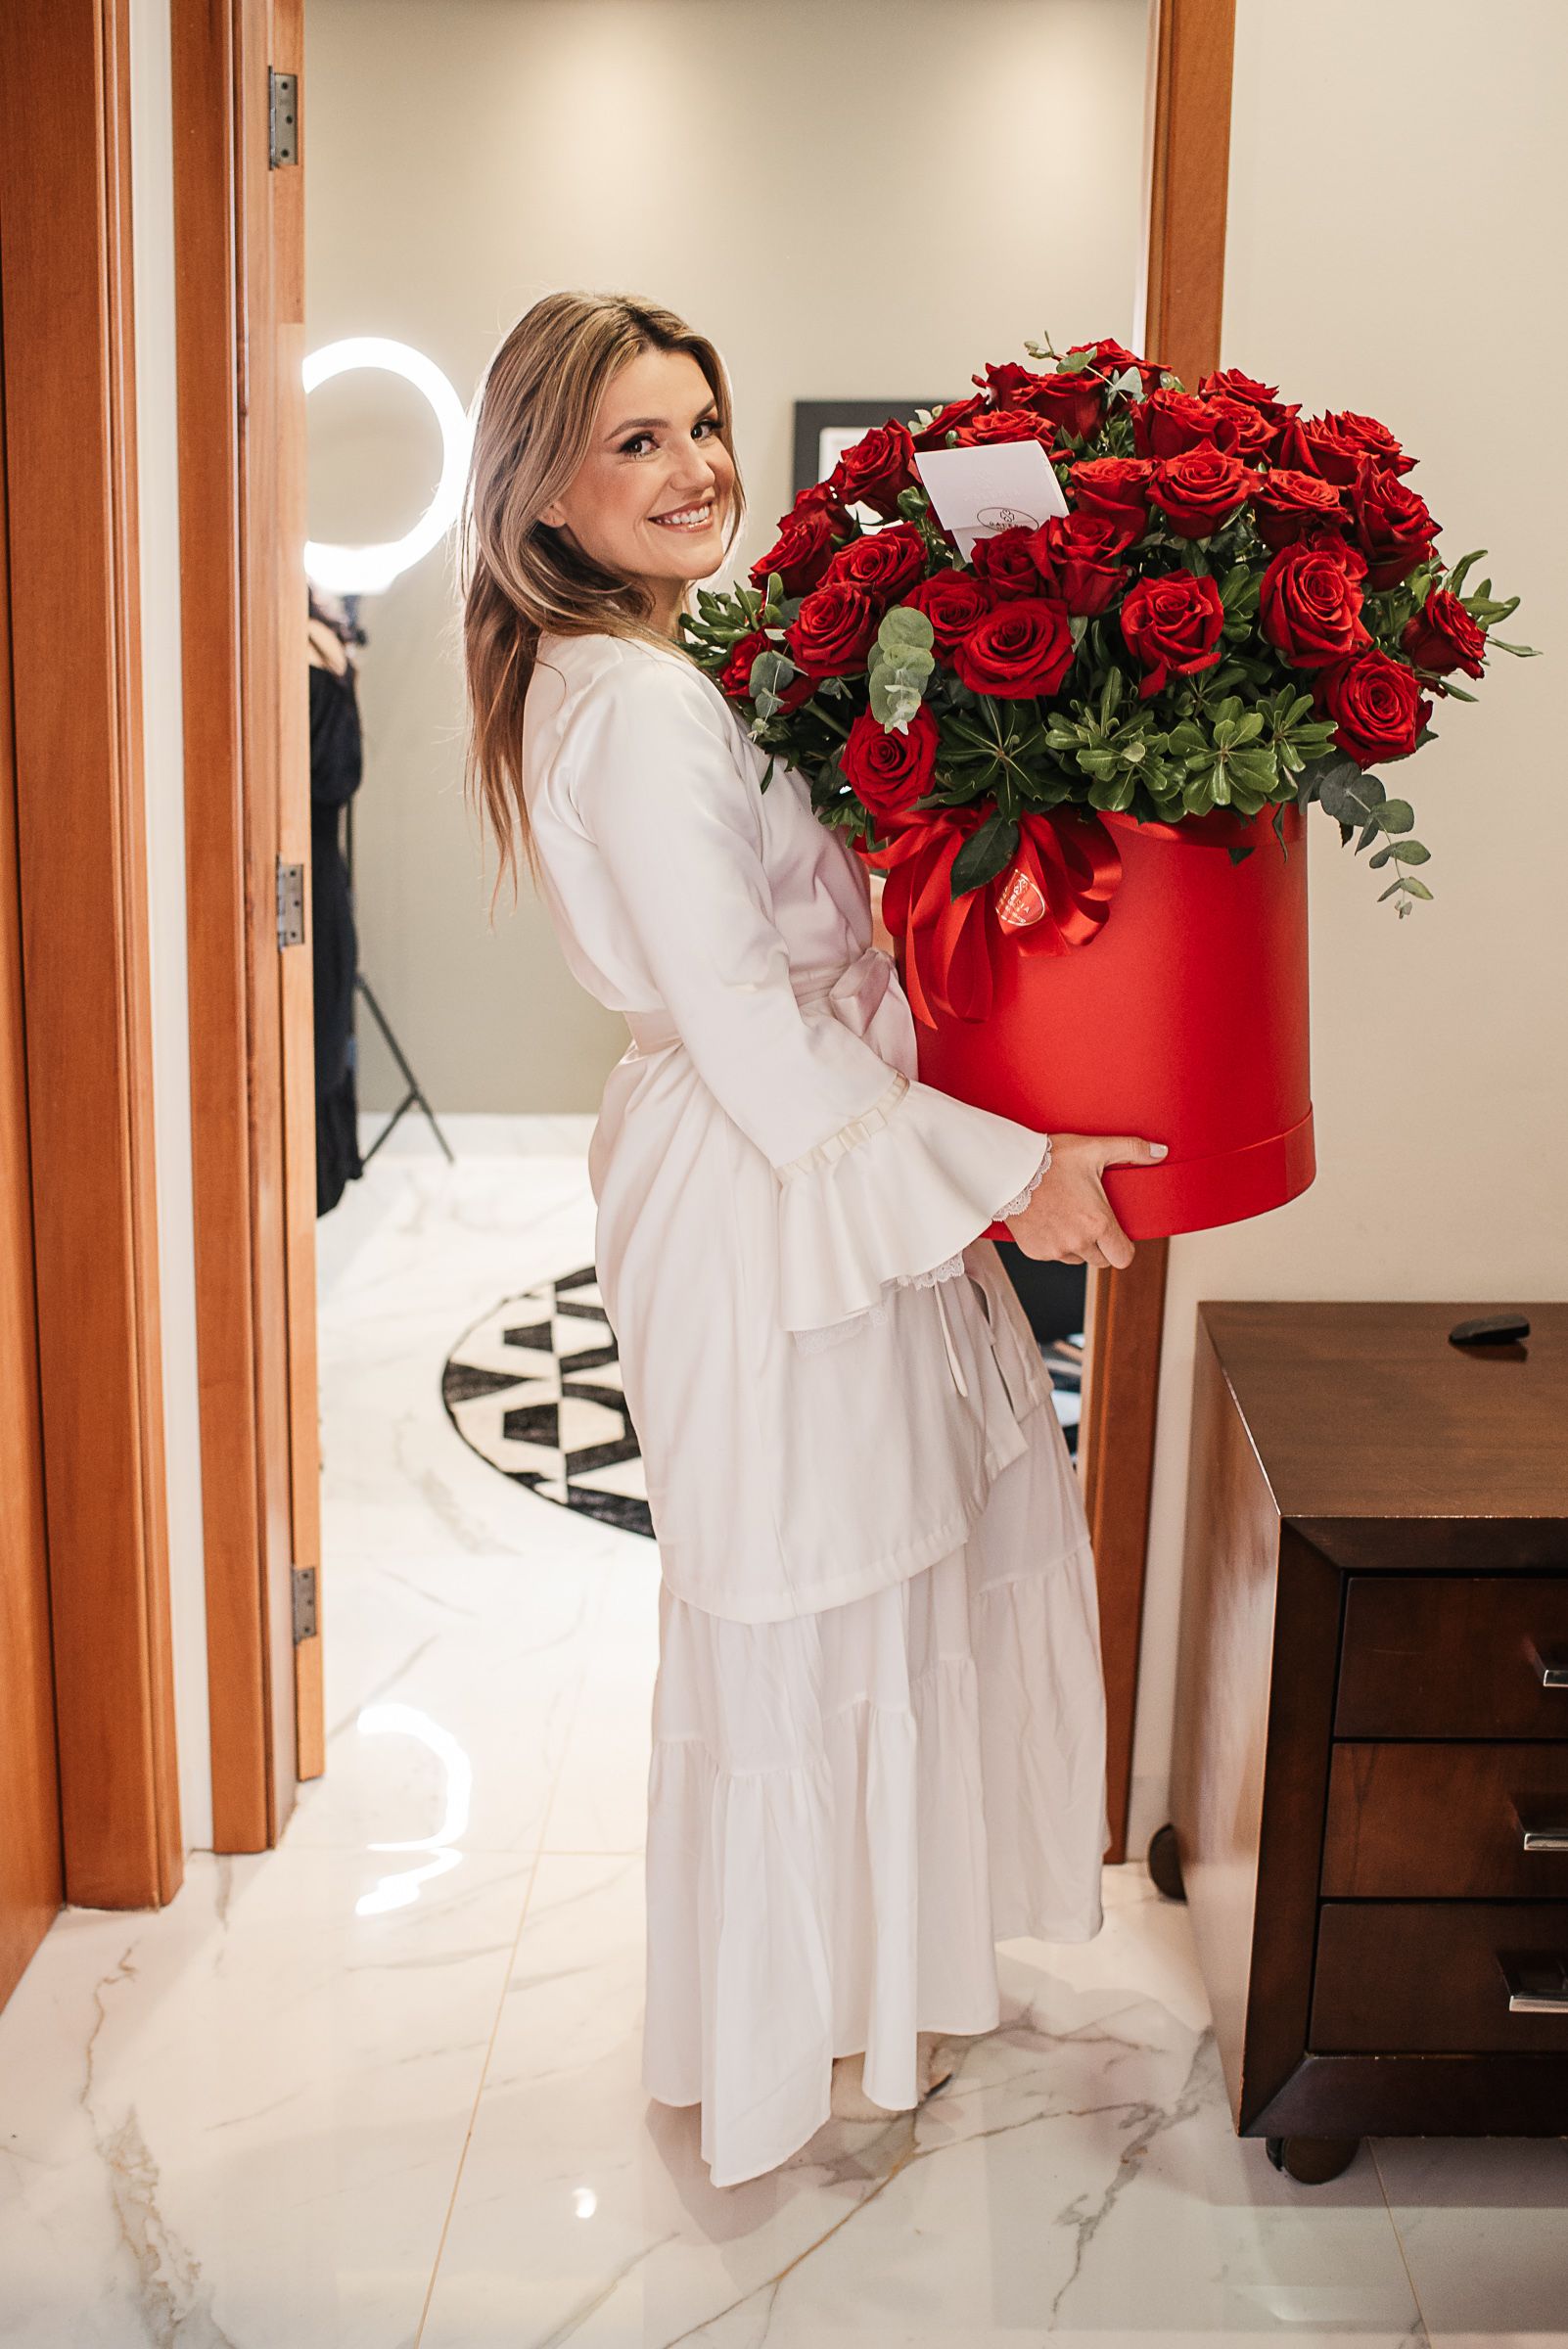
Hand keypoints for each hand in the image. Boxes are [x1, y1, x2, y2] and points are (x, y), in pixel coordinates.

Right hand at [1004, 1133, 1167, 1270]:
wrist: (1008, 1168)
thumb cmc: (1050, 1159)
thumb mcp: (1094, 1149)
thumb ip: (1131, 1149)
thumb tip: (1160, 1151)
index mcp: (1098, 1224)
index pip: (1123, 1258)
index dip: (1124, 1248)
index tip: (1117, 1235)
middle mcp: (1078, 1242)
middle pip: (1102, 1261)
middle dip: (1101, 1246)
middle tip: (1090, 1220)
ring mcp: (1055, 1250)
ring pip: (1077, 1259)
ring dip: (1078, 1246)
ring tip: (1068, 1217)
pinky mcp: (1035, 1252)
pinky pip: (1054, 1255)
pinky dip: (1055, 1243)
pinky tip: (1049, 1220)